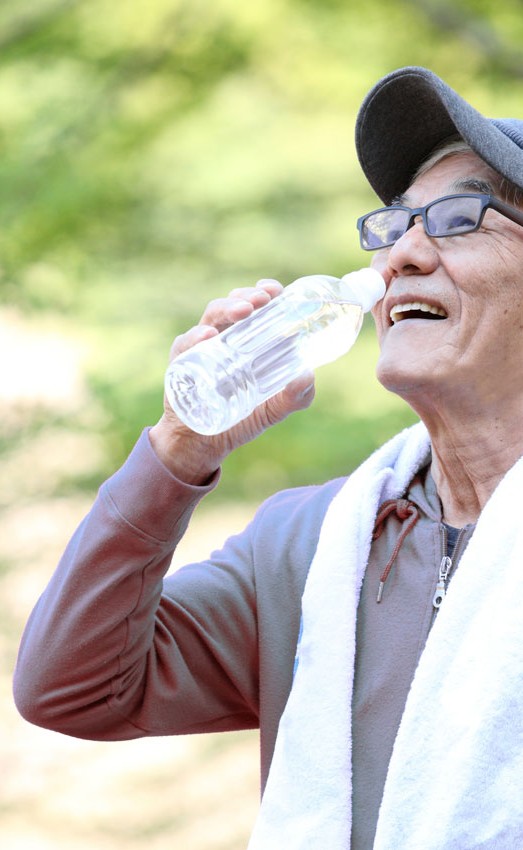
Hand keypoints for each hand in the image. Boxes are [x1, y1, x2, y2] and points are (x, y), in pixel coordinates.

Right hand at [150, 279, 314, 483]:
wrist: (204, 444)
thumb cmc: (241, 419)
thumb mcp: (274, 409)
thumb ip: (296, 396)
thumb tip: (308, 374)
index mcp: (246, 340)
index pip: (255, 306)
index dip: (265, 292)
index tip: (276, 291)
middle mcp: (223, 338)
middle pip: (233, 304)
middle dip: (248, 295)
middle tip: (263, 299)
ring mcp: (200, 349)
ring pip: (211, 317)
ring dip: (227, 308)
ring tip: (244, 310)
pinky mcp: (180, 365)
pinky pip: (184, 345)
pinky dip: (195, 337)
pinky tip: (208, 336)